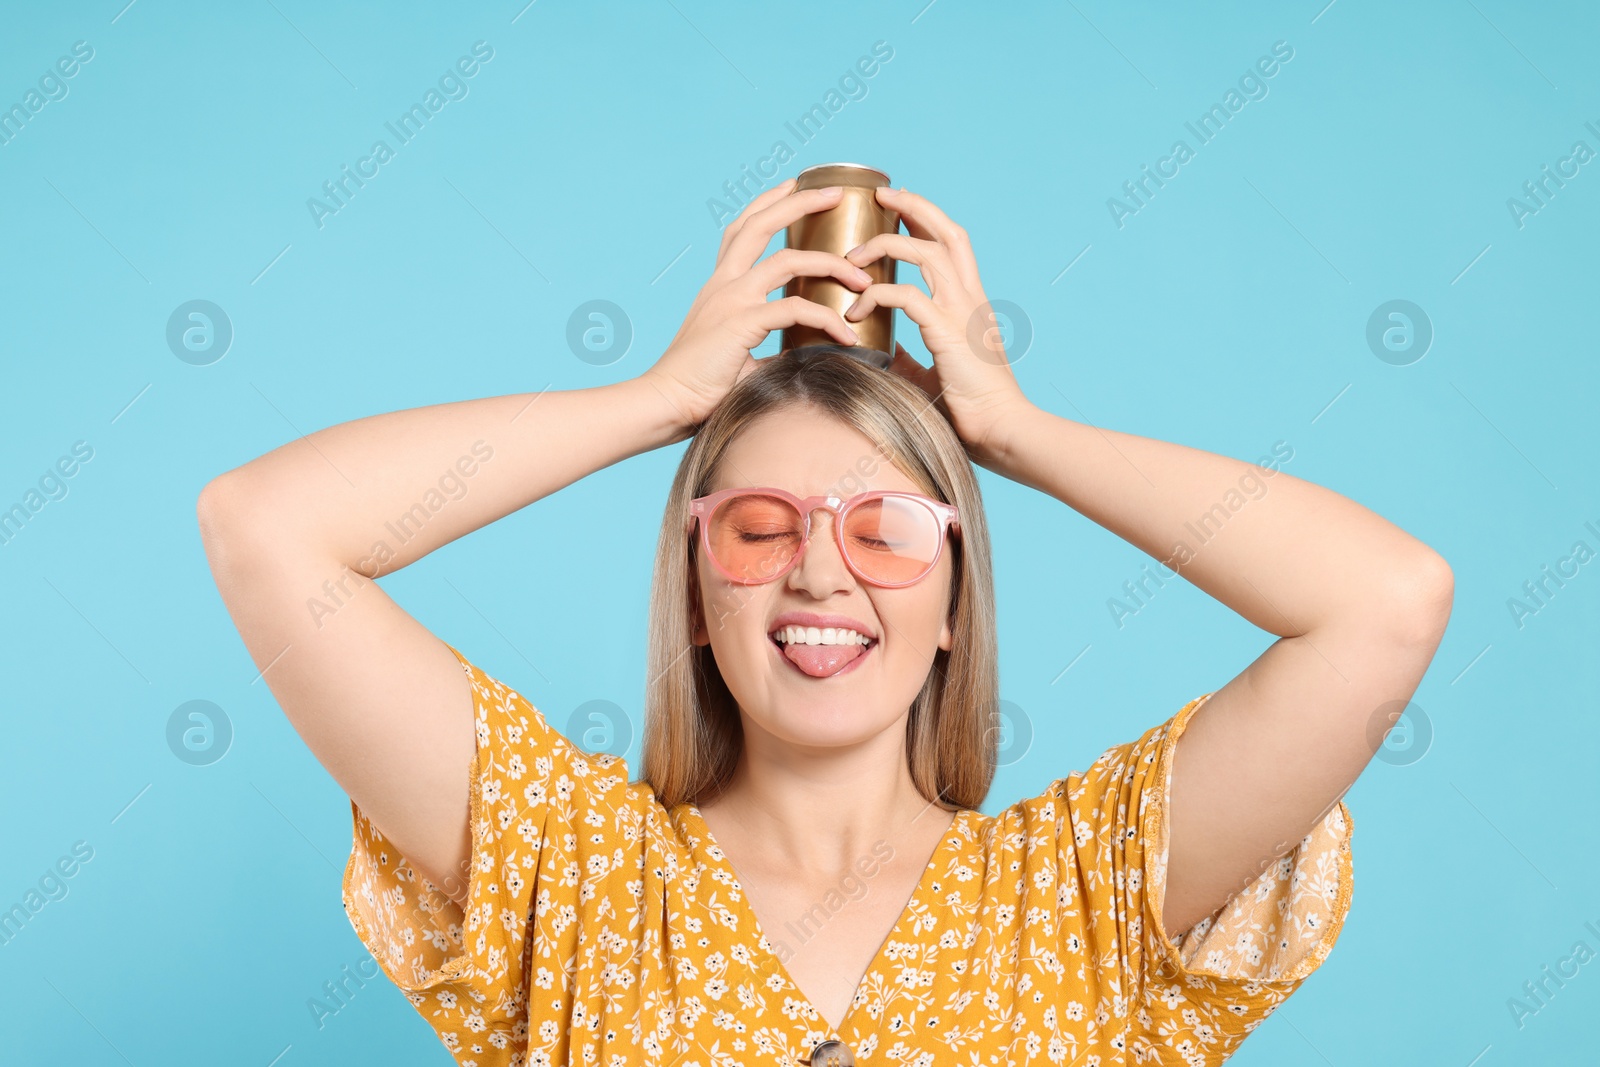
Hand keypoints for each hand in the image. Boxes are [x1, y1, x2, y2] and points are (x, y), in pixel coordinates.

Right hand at [641, 178, 873, 429]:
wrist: (665, 404)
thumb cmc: (698, 386)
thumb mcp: (736, 353)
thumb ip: (768, 345)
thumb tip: (806, 354)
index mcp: (718, 285)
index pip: (742, 230)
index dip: (769, 204)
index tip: (796, 187)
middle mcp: (723, 283)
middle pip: (760, 224)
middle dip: (800, 201)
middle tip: (835, 191)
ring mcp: (731, 299)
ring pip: (787, 261)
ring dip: (831, 263)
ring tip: (862, 275)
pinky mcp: (740, 323)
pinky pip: (794, 309)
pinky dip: (825, 318)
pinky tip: (846, 334)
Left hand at [842, 186, 1034, 467]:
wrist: (1001, 434)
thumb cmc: (971, 411)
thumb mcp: (932, 374)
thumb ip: (909, 355)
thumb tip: (883, 348)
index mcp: (969, 304)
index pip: (951, 244)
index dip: (924, 219)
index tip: (894, 208)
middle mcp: (970, 299)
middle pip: (947, 232)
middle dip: (912, 206)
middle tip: (879, 196)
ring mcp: (962, 313)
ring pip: (925, 253)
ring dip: (884, 246)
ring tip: (852, 256)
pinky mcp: (948, 333)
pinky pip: (906, 297)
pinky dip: (876, 296)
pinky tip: (855, 310)